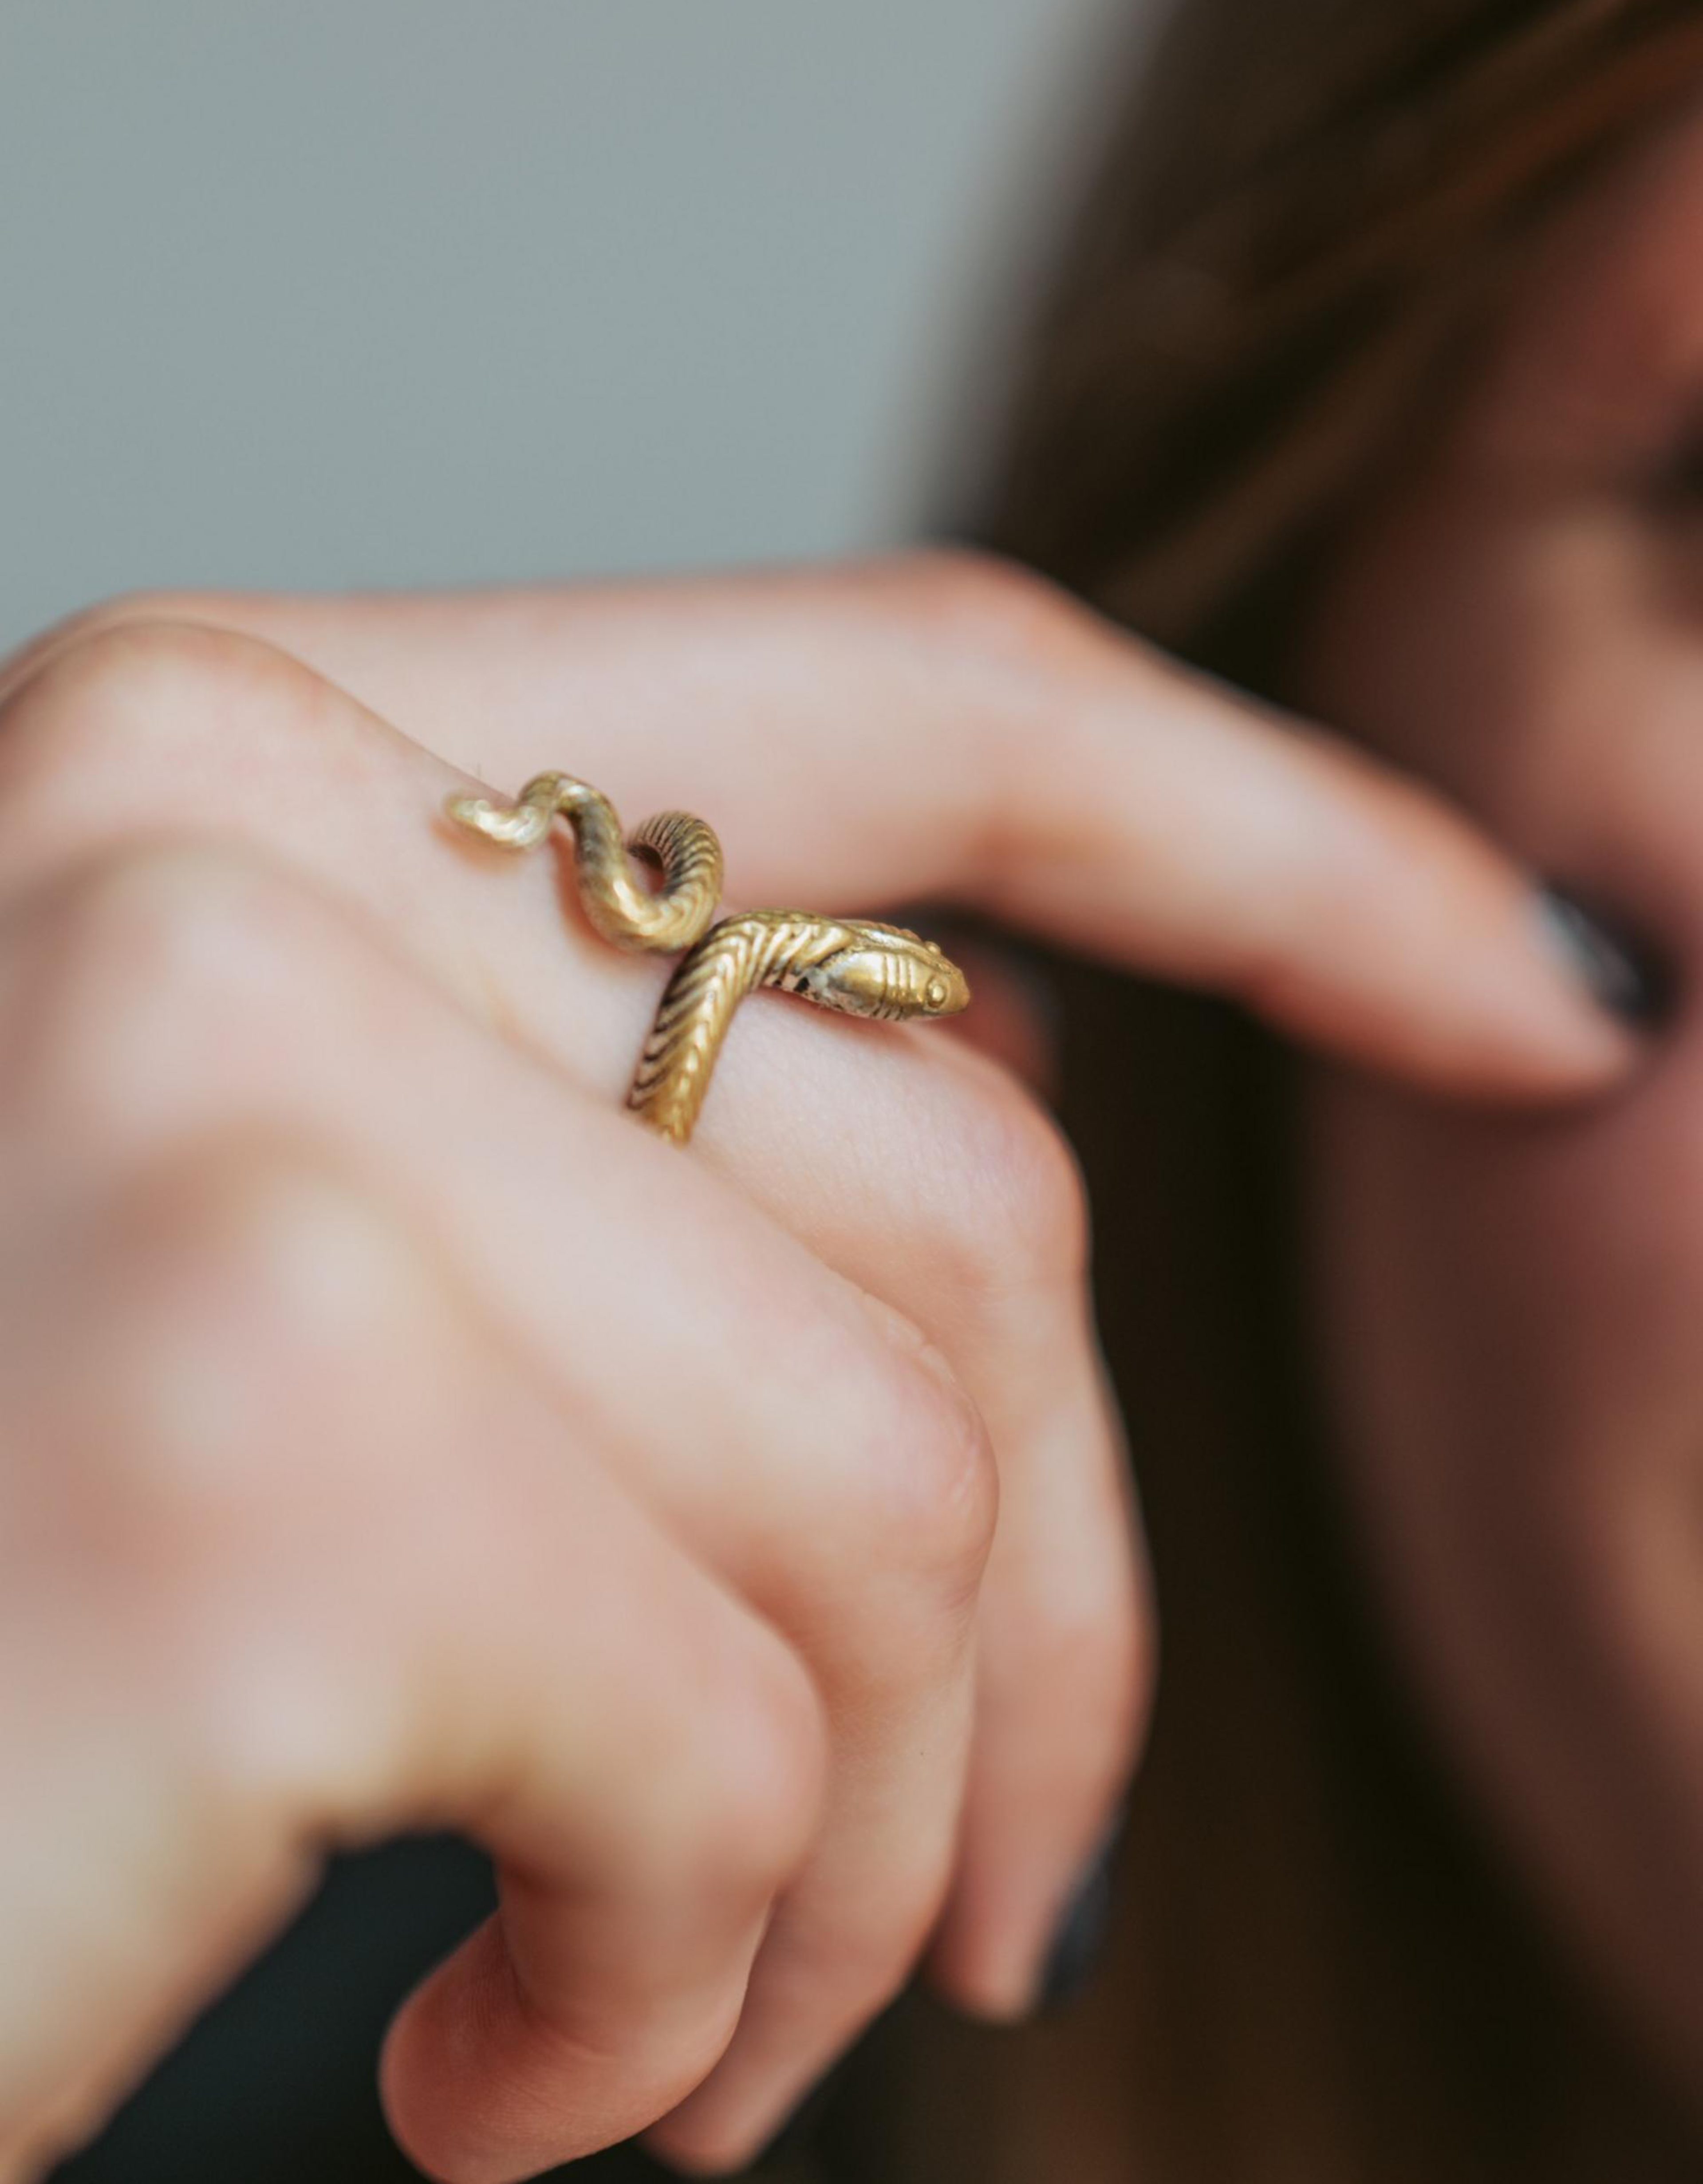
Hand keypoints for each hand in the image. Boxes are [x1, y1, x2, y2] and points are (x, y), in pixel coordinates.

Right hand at [0, 552, 1626, 2181]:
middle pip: (963, 1196)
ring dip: (850, 1846)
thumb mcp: (264, 1266)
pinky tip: (482, 2068)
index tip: (1524, 986)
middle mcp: (204, 844)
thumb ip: (601, 1156)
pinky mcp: (259, 1425)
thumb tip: (981, 1177)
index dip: (1269, 831)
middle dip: (1057, 1601)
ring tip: (656, 2012)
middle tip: (960, 1902)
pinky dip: (678, 1982)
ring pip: (903, 1487)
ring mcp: (214, 1103)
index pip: (907, 699)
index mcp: (228, 765)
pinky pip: (744, 1733)